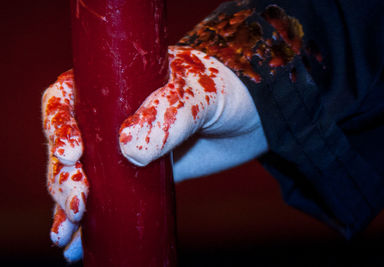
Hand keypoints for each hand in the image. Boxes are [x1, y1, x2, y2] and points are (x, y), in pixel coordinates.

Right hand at [42, 46, 267, 260]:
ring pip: (79, 180)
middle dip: (64, 179)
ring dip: (67, 209)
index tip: (73, 153)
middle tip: (79, 203)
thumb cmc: (221, 91)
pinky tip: (77, 245)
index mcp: (111, 86)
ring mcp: (119, 153)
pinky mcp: (134, 179)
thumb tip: (128, 148)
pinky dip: (88, 225)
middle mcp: (108, 120)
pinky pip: (104, 202)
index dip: (59, 127)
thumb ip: (169, 113)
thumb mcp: (200, 92)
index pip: (65, 101)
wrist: (245, 119)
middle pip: (67, 149)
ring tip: (66, 236)